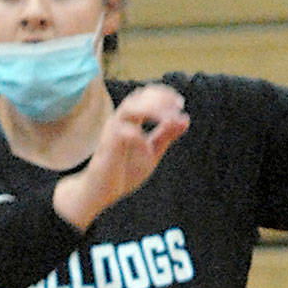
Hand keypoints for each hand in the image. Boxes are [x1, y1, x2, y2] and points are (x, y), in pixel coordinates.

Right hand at [56, 83, 188, 227]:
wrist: (102, 192)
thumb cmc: (123, 171)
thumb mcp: (152, 152)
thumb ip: (166, 136)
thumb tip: (185, 119)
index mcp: (131, 119)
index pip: (147, 95)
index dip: (164, 95)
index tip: (180, 104)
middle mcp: (121, 120)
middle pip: (139, 96)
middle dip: (160, 98)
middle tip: (177, 107)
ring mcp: (112, 130)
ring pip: (130, 108)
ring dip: (152, 110)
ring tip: (167, 119)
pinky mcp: (107, 145)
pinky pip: (123, 132)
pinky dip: (139, 135)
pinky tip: (148, 145)